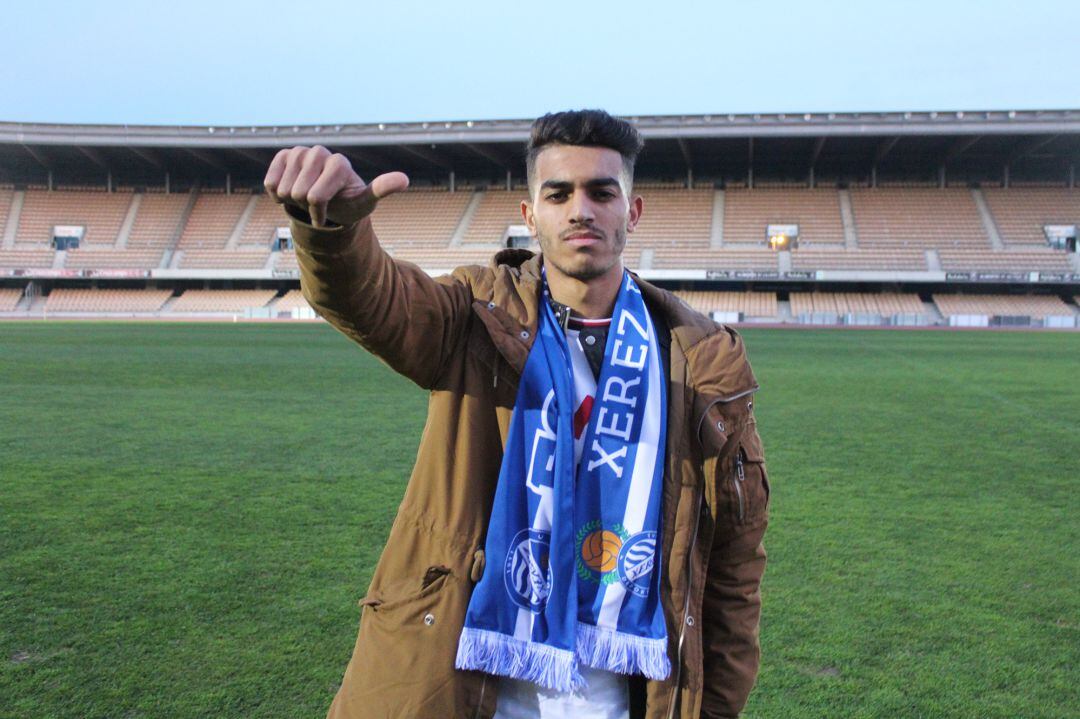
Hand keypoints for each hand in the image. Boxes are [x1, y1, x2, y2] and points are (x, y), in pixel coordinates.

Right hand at [263, 145, 408, 227]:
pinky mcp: (283, 155)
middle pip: (297, 194)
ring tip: (307, 195)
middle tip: (318, 202)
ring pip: (282, 189)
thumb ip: (382, 190)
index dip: (318, 214)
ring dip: (292, 200)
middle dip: (305, 206)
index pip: (315, 197)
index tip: (329, 213)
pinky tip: (292, 188)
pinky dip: (277, 194)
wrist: (331, 196)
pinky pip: (270, 183)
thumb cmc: (348, 201)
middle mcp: (320, 153)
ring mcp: (300, 152)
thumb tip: (405, 180)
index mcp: (340, 164)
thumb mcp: (365, 202)